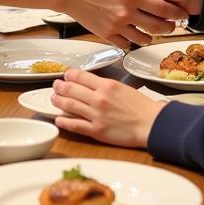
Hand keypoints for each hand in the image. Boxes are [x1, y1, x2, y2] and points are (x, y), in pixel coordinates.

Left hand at [51, 69, 165, 147]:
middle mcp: (98, 98)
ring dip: (58, 101)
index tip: (66, 74)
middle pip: (71, 89)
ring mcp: (96, 115)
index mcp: (106, 85)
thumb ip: (106, 86)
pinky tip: (58, 119)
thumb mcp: (123, 87)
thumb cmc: (141, 106)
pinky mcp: (96, 130)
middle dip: (59, 86)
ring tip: (53, 99)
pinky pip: (74, 125)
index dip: (69, 74)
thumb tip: (92, 84)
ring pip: (69, 105)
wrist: (150, 124)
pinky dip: (63, 122)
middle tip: (55, 85)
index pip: (81, 76)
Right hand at [62, 0, 183, 49]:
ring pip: (143, 39)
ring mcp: (115, 26)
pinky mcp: (105, 34)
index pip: (163, 8)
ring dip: (153, 36)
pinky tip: (136, 35)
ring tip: (156, 30)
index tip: (182, 12)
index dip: (176, 12)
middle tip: (174, 25)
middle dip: (170, 27)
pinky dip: (134, 41)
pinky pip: (126, 44)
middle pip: (157, 27)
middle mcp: (125, 13)